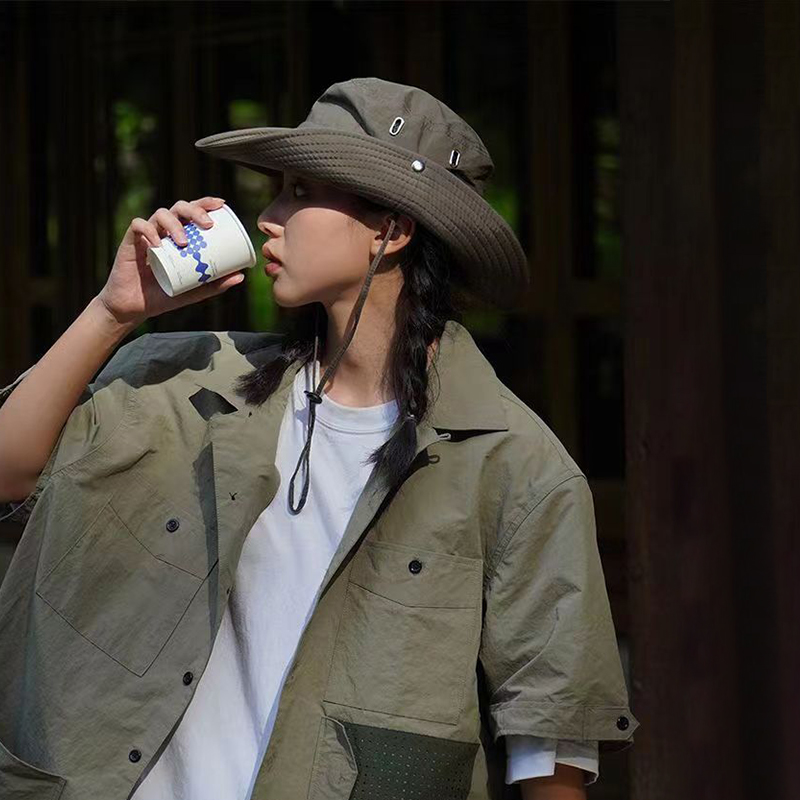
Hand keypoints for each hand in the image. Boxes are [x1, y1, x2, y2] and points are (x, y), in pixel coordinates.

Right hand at [96, 197, 245, 325]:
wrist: (136, 308)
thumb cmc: (165, 295)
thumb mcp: (195, 291)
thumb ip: (216, 284)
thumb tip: (242, 276)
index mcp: (180, 236)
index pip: (193, 212)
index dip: (206, 203)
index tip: (221, 205)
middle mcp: (165, 231)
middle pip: (180, 208)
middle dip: (195, 211)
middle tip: (207, 225)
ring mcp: (148, 235)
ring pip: (161, 214)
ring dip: (175, 224)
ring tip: (184, 242)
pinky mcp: (130, 241)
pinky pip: (138, 226)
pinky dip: (148, 230)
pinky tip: (158, 243)